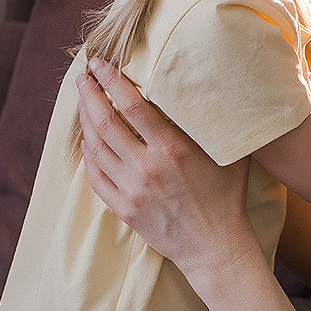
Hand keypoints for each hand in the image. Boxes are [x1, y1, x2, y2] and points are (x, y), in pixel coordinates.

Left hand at [77, 60, 253, 284]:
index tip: (100, 64)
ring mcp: (131, 190)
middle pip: (104, 123)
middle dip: (89, 95)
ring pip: (95, 149)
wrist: (215, 245)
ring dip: (84, 122)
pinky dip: (88, 155)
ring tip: (83, 103)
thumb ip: (216, 122)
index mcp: (172, 149)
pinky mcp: (123, 208)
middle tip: (83, 78)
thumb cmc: (226, 196)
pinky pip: (95, 177)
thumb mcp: (227, 153)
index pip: (131, 106)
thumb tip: (216, 88)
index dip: (112, 81)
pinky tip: (87, 142)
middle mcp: (147, 168)